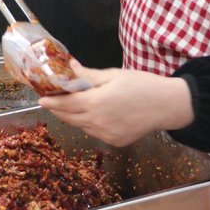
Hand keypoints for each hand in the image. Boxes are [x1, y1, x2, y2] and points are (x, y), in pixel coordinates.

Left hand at [38, 63, 194, 146]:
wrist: (168, 106)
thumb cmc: (143, 85)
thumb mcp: (114, 75)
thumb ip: (88, 75)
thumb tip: (69, 67)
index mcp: (96, 102)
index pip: (65, 104)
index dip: (51, 101)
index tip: (41, 98)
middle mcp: (98, 122)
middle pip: (69, 117)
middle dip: (60, 109)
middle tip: (54, 100)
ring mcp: (106, 135)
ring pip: (82, 126)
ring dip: (75, 116)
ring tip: (77, 104)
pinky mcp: (115, 142)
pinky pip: (95, 133)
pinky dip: (91, 124)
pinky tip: (98, 114)